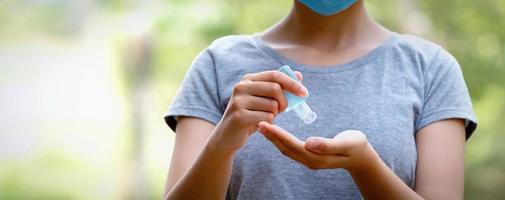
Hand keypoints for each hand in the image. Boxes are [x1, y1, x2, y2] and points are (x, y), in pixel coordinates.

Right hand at [211, 70, 306, 151]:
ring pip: (272, 105)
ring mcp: (239, 101)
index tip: (305, 93)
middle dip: (284, 102)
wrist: (228, 136)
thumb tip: (299, 75)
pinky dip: (268, 123)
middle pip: (275, 89)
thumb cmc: (251, 116)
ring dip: (274, 115)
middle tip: (281, 110)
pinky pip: (267, 118)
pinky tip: (259, 125)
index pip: (275, 75)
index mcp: (248, 79)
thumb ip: (279, 88)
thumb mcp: (264, 100)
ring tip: (264, 118)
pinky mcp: (239, 116)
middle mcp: (241, 87)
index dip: (292, 83)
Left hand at [257, 122, 378, 171]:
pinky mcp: (310, 155)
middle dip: (272, 137)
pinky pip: (291, 148)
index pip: (293, 145)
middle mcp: (310, 160)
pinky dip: (281, 140)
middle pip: (286, 148)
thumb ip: (328, 144)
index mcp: (317, 157)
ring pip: (287, 149)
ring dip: (274, 139)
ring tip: (263, 126)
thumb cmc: (356, 147)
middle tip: (259, 123)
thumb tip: (309, 143)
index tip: (266, 125)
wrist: (362, 157)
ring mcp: (309, 159)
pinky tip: (275, 131)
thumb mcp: (347, 144)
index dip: (279, 136)